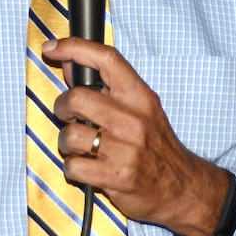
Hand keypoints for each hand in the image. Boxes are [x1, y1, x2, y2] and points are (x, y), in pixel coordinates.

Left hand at [42, 37, 228, 235]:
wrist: (182, 187)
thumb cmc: (157, 146)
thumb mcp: (141, 110)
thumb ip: (107, 88)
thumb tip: (71, 64)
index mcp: (140, 97)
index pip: (106, 59)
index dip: (75, 48)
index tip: (53, 48)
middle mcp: (133, 119)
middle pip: (77, 98)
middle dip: (62, 108)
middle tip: (69, 117)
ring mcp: (125, 149)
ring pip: (69, 135)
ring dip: (67, 142)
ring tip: (81, 147)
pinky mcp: (116, 177)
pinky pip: (73, 166)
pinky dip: (73, 168)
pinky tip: (86, 168)